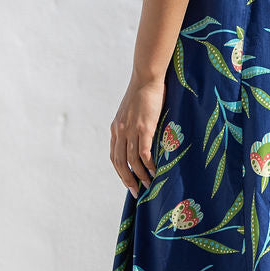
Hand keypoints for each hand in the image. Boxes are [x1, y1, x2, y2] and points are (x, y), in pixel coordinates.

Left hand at [111, 75, 166, 197]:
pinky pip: (144, 152)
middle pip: (120, 162)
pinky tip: (155, 171)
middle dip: (127, 180)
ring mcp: (131, 130)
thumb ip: (132, 126)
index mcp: (116, 129)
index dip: (120, 172)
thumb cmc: (143, 94)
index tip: (129, 183)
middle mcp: (120, 131)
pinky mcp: (144, 128)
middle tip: (136, 192)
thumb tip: (140, 138)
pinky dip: (149, 165)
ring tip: (149, 185)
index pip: (114, 157)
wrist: (147, 78)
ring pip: (132, 160)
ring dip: (140, 175)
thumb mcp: (131, 112)